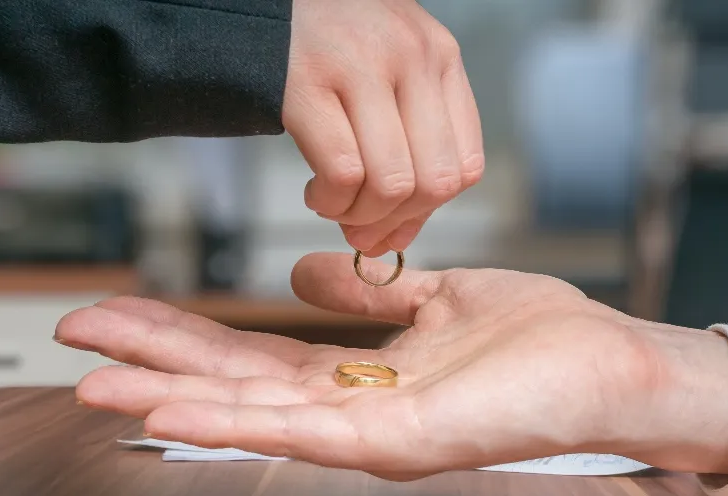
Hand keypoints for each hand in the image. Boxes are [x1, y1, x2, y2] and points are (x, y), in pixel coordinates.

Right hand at [54, 253, 727, 480]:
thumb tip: (302, 276)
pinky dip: (239, 422)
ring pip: (253, 416)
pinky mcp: (398, 444)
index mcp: (358, 376)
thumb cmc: (535, 338)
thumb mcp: (435, 297)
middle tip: (78, 339)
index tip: (121, 310)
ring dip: (173, 397)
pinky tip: (181, 407)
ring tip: (99, 381)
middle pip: (233, 385)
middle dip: (153, 361)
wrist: (606, 364)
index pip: (250, 356)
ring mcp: (370, 435)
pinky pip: (306, 431)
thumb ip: (368, 291)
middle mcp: (352, 412)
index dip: (182, 335)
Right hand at [282, 0, 483, 256]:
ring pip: (391, 183)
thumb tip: (393, 239)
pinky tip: (314, 191)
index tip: (392, 220)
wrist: (261, 0)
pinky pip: (341, 172)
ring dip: (358, 215)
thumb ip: (405, 152)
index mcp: (440, 55)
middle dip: (393, 221)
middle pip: (433, 182)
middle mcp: (411, 56)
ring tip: (333, 204)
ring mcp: (360, 66)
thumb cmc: (327, 45)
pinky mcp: (306, 81)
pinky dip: (329, 201)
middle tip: (358, 224)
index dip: (429, 210)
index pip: (465, 166)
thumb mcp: (388, 76)